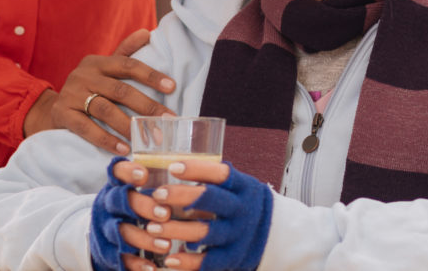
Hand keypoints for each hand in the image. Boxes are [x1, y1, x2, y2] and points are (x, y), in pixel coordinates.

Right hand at [24, 29, 177, 153]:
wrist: (50, 110)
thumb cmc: (87, 89)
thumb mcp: (103, 69)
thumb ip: (124, 52)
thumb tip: (146, 32)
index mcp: (97, 62)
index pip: (128, 65)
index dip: (151, 75)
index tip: (172, 87)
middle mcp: (83, 75)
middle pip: (120, 90)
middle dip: (146, 106)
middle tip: (167, 121)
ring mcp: (71, 95)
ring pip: (105, 110)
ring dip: (129, 126)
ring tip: (148, 138)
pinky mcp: (63, 114)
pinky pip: (86, 128)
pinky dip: (106, 139)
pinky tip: (123, 148)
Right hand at [89, 157, 155, 270]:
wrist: (103, 235)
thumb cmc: (133, 208)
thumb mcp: (138, 191)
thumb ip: (158, 183)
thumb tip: (197, 171)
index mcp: (117, 185)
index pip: (117, 172)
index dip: (128, 172)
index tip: (144, 175)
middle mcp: (108, 204)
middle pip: (120, 201)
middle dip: (142, 206)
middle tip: (165, 214)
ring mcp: (106, 228)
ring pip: (120, 231)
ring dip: (144, 238)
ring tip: (166, 244)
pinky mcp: (107, 251)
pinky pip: (119, 257)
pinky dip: (135, 263)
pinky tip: (151, 267)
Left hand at [110, 159, 271, 270]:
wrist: (275, 235)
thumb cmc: (243, 204)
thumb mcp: (237, 187)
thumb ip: (212, 179)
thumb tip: (171, 165)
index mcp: (243, 187)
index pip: (221, 174)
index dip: (197, 169)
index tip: (173, 167)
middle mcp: (242, 209)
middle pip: (212, 200)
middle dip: (181, 196)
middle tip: (157, 194)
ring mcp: (238, 235)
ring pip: (205, 232)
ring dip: (176, 229)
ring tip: (152, 227)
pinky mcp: (233, 258)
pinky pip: (209, 261)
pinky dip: (188, 262)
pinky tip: (169, 260)